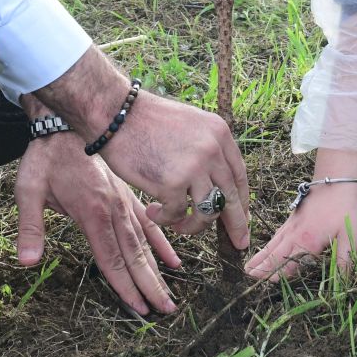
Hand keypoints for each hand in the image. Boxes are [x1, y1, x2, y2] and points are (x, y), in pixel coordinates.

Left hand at [15, 133, 180, 315]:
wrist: (63, 122)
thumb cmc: (44, 156)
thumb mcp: (28, 189)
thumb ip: (30, 226)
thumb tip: (26, 262)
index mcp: (92, 211)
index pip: (110, 257)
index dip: (124, 285)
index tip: (138, 309)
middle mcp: (113, 209)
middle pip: (134, 254)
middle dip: (149, 285)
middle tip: (165, 311)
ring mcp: (123, 201)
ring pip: (144, 241)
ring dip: (157, 270)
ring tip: (170, 294)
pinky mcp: (126, 194)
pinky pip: (148, 221)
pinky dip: (161, 242)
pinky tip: (173, 259)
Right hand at [100, 92, 249, 246]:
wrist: (115, 114)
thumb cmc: (144, 120)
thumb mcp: (188, 124)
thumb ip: (205, 148)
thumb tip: (215, 181)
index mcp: (219, 133)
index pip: (239, 174)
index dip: (241, 199)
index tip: (241, 216)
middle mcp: (212, 150)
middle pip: (231, 197)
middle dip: (236, 224)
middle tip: (239, 243)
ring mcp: (194, 167)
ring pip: (208, 212)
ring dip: (193, 225)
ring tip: (176, 224)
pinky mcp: (172, 183)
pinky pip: (176, 214)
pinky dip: (165, 219)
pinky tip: (152, 211)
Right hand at [245, 181, 356, 279]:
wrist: (337, 181)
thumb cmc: (345, 208)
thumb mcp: (350, 235)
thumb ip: (344, 259)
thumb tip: (342, 282)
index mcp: (308, 242)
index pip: (289, 263)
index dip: (277, 274)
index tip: (265, 284)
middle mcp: (295, 235)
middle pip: (275, 254)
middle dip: (262, 267)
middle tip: (247, 278)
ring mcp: (291, 226)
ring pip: (272, 244)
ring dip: (260, 257)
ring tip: (248, 268)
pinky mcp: (292, 220)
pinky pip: (276, 236)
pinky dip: (268, 245)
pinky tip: (265, 249)